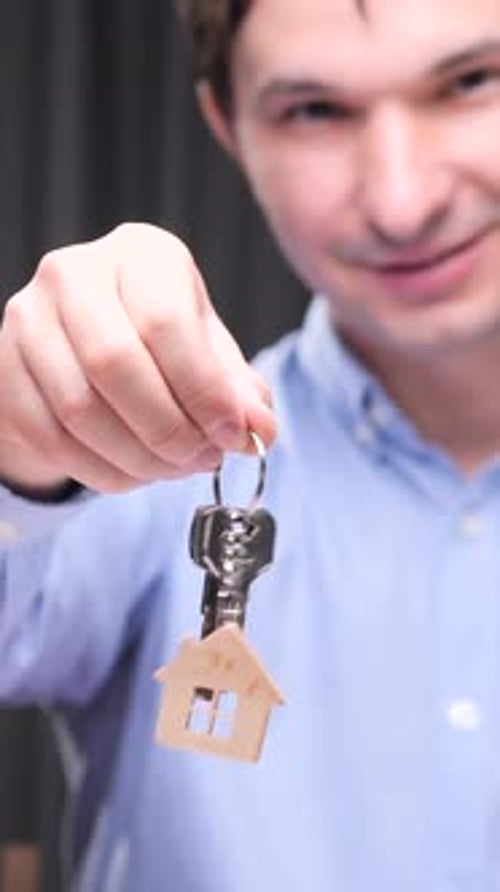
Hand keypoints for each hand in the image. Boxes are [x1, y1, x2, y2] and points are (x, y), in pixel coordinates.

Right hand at [0, 223, 275, 492]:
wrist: (85, 341)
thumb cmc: (159, 341)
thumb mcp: (207, 351)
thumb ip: (238, 391)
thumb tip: (260, 431)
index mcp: (141, 255)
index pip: (165, 322)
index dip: (203, 391)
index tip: (231, 436)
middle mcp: (75, 273)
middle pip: (114, 363)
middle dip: (168, 429)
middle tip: (200, 459)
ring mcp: (28, 317)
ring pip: (78, 408)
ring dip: (136, 457)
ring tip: (172, 469)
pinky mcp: (5, 366)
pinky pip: (49, 435)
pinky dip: (98, 470)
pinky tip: (132, 473)